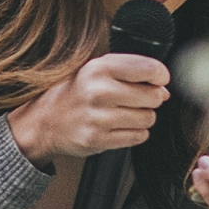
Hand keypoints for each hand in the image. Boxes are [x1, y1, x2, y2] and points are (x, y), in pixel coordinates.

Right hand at [9, 53, 168, 162]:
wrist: (44, 121)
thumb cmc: (75, 93)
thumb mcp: (96, 70)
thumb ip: (130, 72)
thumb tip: (163, 88)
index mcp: (99, 68)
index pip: (149, 69)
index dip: (160, 76)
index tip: (158, 80)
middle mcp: (99, 91)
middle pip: (153, 96)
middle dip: (151, 99)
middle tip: (137, 99)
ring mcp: (98, 118)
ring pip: (148, 119)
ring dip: (142, 117)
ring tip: (124, 113)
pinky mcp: (98, 140)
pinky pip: (137, 137)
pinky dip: (134, 133)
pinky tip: (120, 126)